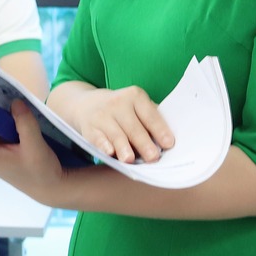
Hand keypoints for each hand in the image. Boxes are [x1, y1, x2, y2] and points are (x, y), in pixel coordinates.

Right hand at [58, 85, 174, 163]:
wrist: (87, 104)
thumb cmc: (122, 110)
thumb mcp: (136, 106)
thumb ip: (151, 121)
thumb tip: (166, 144)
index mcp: (135, 96)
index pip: (150, 115)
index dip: (160, 130)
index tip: (168, 144)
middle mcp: (118, 103)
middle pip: (134, 127)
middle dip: (144, 143)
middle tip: (153, 157)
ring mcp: (102, 115)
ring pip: (116, 134)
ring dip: (124, 147)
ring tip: (131, 159)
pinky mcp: (89, 127)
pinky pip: (98, 138)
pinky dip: (103, 145)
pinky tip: (109, 153)